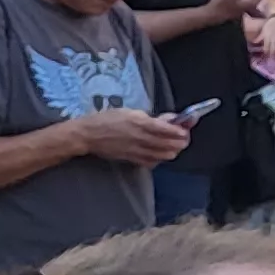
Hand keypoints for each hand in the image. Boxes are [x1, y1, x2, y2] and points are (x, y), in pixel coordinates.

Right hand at [71, 108, 190, 165]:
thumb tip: (169, 120)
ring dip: (173, 151)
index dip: (180, 131)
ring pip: (163, 155)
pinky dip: (160, 159)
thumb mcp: (130, 112)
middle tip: (183, 138)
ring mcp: (137, 150)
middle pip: (169, 144)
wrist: (88, 135)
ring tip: (175, 146)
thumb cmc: (108, 119)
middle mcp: (141, 138)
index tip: (185, 130)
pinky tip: (160, 154)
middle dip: (180, 142)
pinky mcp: (132, 159)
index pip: (167, 129)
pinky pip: (152, 162)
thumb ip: (151, 117)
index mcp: (140, 123)